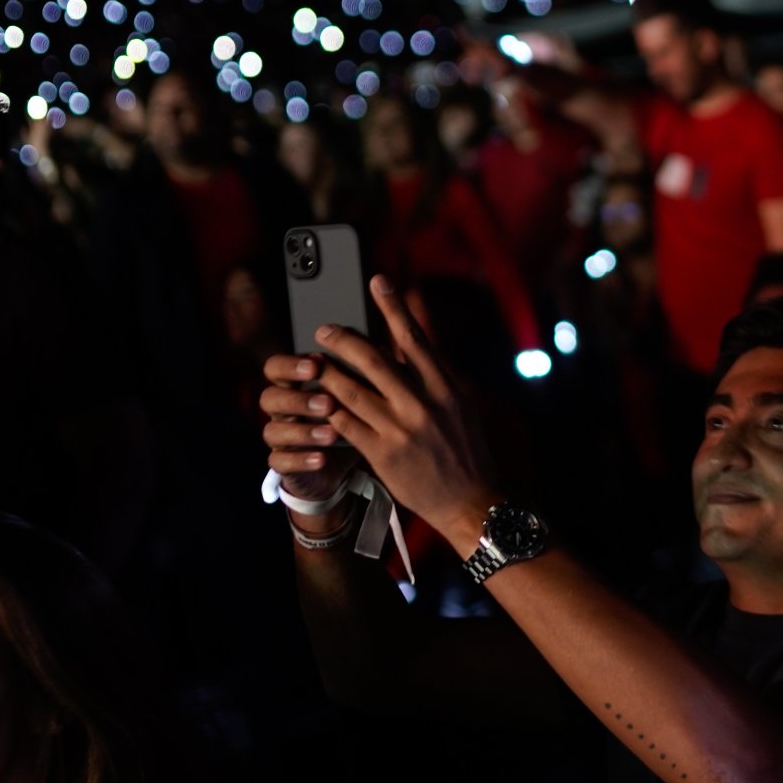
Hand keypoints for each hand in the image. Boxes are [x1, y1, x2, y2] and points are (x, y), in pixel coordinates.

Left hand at [269, 277, 505, 544]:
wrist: (471, 501)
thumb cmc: (465, 450)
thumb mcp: (460, 405)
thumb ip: (436, 372)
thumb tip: (417, 338)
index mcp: (446, 387)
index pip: (415, 338)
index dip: (393, 307)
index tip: (377, 281)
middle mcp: (424, 403)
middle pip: (374, 359)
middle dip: (343, 339)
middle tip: (323, 329)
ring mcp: (402, 429)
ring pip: (352, 390)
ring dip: (327, 373)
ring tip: (311, 363)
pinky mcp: (383, 453)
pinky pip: (346, 424)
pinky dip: (330, 410)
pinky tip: (319, 402)